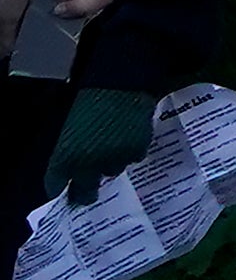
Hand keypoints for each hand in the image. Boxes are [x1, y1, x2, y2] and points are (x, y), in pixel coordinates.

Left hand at [47, 84, 156, 198]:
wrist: (119, 84)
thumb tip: (68, 168)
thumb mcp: (68, 127)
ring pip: (111, 172)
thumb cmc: (88, 101)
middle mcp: (87, 165)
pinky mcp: (136, 152)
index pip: (55, 184)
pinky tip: (129, 138)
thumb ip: (67, 151)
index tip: (62, 189)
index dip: (58, 187)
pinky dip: (130, 152)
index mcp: (64, 158)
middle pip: (85, 192)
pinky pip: (132, 159)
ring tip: (113, 150)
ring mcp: (114, 160)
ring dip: (110, 165)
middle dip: (84, 194)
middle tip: (87, 195)